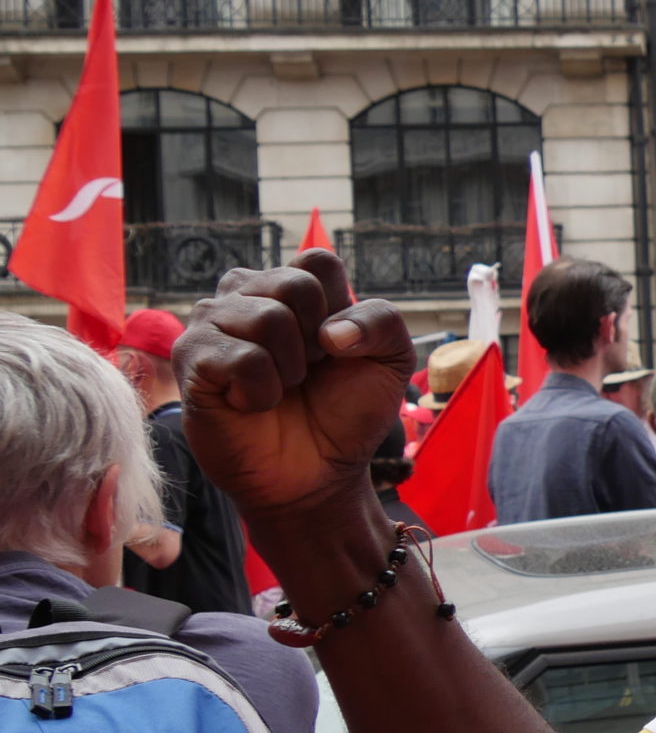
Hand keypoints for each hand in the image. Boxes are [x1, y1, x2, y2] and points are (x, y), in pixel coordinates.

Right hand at [176, 250, 415, 523]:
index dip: (340, 308)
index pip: (317, 261)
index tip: (336, 348)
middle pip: (295, 285)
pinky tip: (252, 404)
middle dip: (317, 342)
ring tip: (279, 389)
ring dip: (291, 368)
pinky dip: (262, 392)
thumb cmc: (346, 410)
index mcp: (290, 286)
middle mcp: (245, 294)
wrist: (318, 471)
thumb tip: (330, 331)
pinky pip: (241, 358)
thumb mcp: (389, 360)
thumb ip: (381, 321)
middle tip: (305, 373)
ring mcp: (211, 323)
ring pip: (268, 318)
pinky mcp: (191, 360)